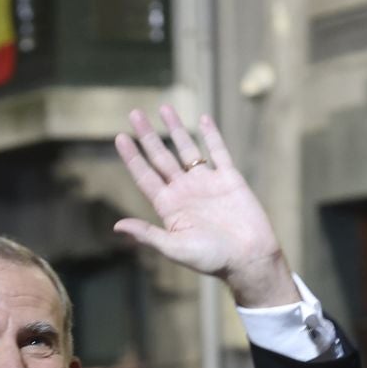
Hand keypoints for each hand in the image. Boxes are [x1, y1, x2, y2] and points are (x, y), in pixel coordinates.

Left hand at [113, 106, 296, 307]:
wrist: (249, 259)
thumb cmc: (212, 260)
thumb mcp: (175, 248)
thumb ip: (148, 235)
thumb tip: (117, 226)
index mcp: (170, 207)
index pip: (146, 177)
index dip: (132, 158)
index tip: (120, 138)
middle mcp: (185, 192)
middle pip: (162, 158)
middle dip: (148, 136)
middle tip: (135, 114)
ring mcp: (207, 183)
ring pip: (187, 150)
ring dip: (175, 129)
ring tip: (164, 108)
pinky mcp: (229, 179)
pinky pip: (219, 152)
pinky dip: (210, 135)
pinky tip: (202, 119)